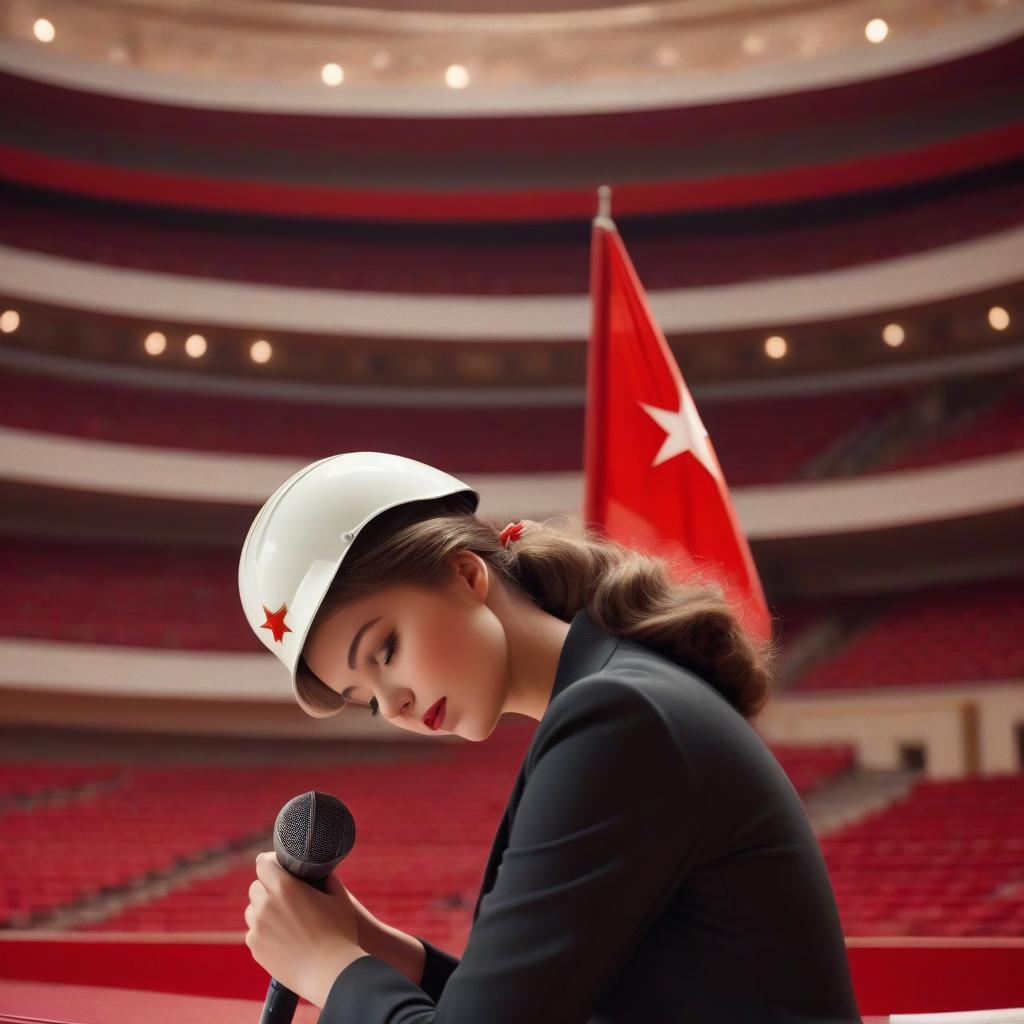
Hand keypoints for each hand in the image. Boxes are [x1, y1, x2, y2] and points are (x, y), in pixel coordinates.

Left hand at [245, 850, 369, 1007]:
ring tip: (284, 919)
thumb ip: (326, 877)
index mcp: (285, 886)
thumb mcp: (338, 896)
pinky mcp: (255, 947)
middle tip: (286, 897)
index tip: (277, 868)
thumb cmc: (340, 932)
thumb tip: (320, 870)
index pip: (262, 864)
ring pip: (252, 910)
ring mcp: (257, 927)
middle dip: (267, 888)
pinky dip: (264, 931)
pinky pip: (253, 931)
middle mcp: (266, 904)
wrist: (331, 972)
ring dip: (263, 909)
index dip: (270, 864)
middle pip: (256, 886)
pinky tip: (282, 937)